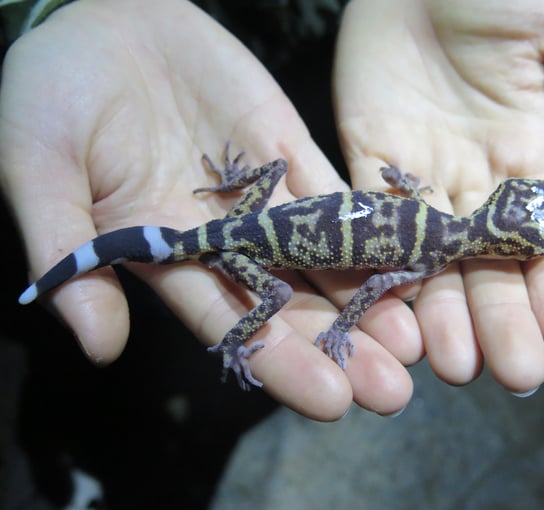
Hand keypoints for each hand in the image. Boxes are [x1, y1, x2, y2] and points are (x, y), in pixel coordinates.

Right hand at [0, 0, 416, 419]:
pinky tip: (410, 256)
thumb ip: (72, 254)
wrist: (98, 20)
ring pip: (324, 259)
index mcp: (167, 260)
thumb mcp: (38, 169)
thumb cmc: (50, 95)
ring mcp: (261, 200)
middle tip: (393, 389)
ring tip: (415, 337)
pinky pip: (334, 195)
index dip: (279, 365)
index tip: (330, 399)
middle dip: (340, 348)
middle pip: (291, 306)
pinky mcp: (285, 154)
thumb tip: (96, 346)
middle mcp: (224, 243)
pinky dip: (371, 226)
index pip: (230, 326)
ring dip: (369, 297)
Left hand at [333, 0, 543, 392]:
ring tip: (455, 363)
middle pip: (489, 267)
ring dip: (442, 312)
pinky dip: (381, 265)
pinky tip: (392, 311)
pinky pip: (371, 224)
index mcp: (527, 162)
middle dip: (501, 319)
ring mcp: (418, 180)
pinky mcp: (366, 164)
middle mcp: (474, 186)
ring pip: (430, 261)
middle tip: (511, 374)